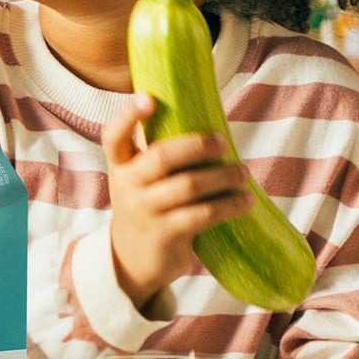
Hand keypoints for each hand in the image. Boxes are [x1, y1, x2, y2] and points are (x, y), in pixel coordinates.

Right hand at [101, 94, 252, 309]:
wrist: (133, 260)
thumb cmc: (147, 206)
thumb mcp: (139, 179)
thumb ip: (158, 154)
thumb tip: (204, 121)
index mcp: (120, 164)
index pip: (113, 134)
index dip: (129, 114)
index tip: (148, 98)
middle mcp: (127, 184)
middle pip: (161, 157)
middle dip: (197, 145)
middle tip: (222, 142)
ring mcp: (144, 210)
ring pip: (188, 186)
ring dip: (222, 176)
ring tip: (243, 172)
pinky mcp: (165, 234)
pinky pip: (202, 215)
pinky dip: (228, 205)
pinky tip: (245, 202)